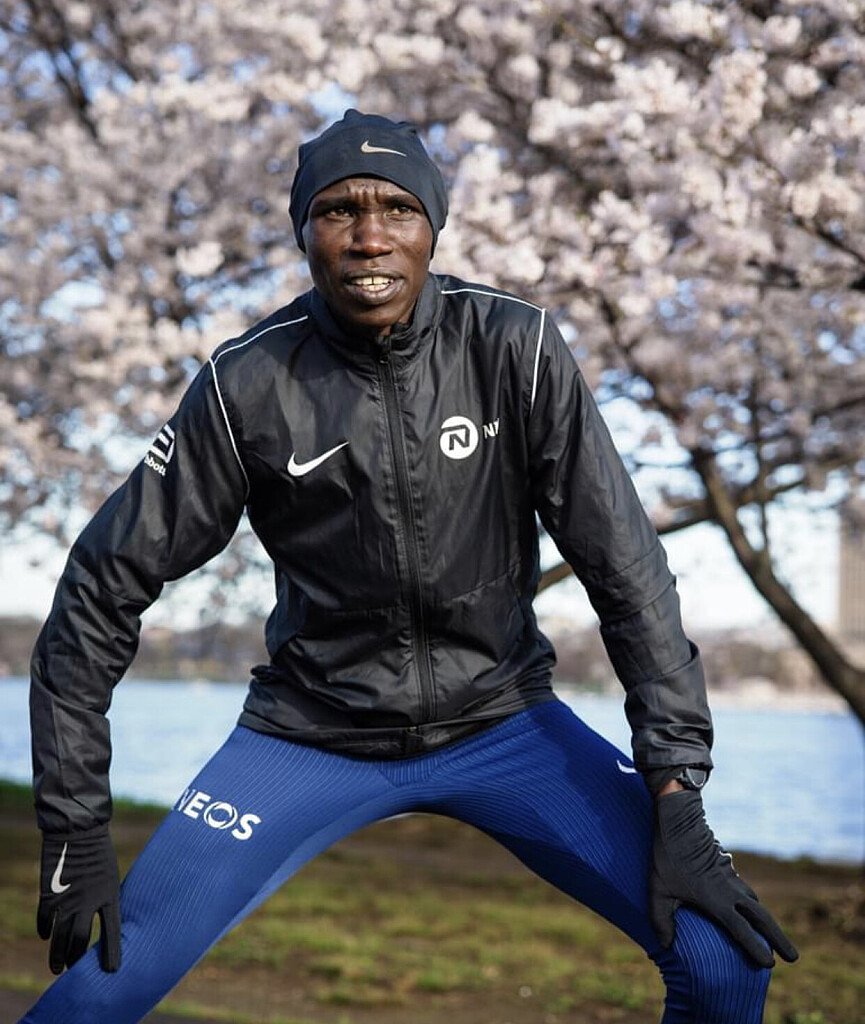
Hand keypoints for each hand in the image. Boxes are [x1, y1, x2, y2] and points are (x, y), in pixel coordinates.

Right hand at [37, 826, 121, 973]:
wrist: (78, 830)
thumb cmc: (99, 851)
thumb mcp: (110, 875)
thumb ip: (105, 898)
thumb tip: (99, 919)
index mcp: (110, 895)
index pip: (112, 931)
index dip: (112, 952)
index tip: (113, 971)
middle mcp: (88, 901)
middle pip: (80, 939)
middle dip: (76, 958)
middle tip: (74, 969)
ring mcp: (67, 899)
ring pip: (60, 937)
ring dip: (58, 955)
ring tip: (57, 969)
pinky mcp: (49, 894)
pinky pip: (45, 920)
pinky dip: (45, 930)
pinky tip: (47, 936)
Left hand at [650, 789, 797, 968]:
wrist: (679, 819)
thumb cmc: (667, 855)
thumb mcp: (658, 890)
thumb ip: (661, 919)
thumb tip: (665, 946)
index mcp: (716, 900)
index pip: (741, 929)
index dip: (756, 947)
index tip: (770, 965)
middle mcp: (729, 891)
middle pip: (762, 918)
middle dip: (779, 939)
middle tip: (793, 958)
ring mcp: (730, 877)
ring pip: (755, 902)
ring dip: (766, 921)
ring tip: (773, 937)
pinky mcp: (726, 866)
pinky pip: (744, 889)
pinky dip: (751, 903)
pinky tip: (749, 908)